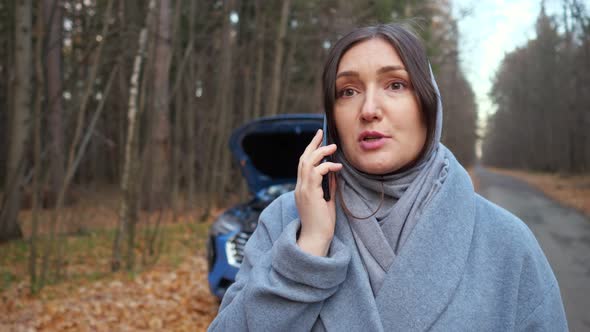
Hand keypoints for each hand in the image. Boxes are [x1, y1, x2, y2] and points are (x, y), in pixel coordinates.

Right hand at [295, 129, 341, 255]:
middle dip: (312, 145)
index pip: (303, 165)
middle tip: (321, 133)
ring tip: (332, 147)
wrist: (316, 238)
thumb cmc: (322, 224)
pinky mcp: (309, 194)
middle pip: (303, 159)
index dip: (310, 150)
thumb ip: (329, 186)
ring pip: (307, 163)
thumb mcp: (328, 201)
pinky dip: (326, 166)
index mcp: (302, 189)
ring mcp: (303, 190)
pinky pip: (316, 173)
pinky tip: (337, 167)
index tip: (318, 140)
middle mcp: (300, 187)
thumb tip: (334, 172)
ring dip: (320, 152)